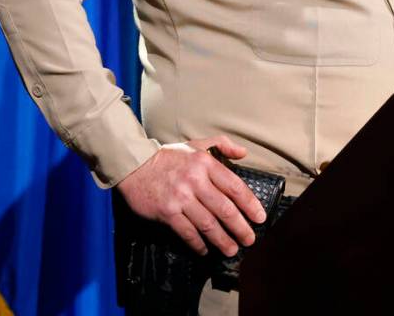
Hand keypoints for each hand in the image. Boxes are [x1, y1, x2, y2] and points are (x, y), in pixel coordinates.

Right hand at [116, 135, 266, 256]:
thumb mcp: (197, 144)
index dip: (250, 204)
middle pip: (225, 209)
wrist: (134, 164)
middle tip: (249, 240)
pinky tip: (205, 250)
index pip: (235, 187)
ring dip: (222, 240)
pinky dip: (198, 244)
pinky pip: (187, 232)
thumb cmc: (168, 156)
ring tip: (232, 249)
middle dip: (240, 227)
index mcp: (206, 164)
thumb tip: (243, 153)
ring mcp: (180, 198)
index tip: (260, 217)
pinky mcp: (166, 212)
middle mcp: (195, 181)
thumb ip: (222, 145)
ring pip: (208, 224)